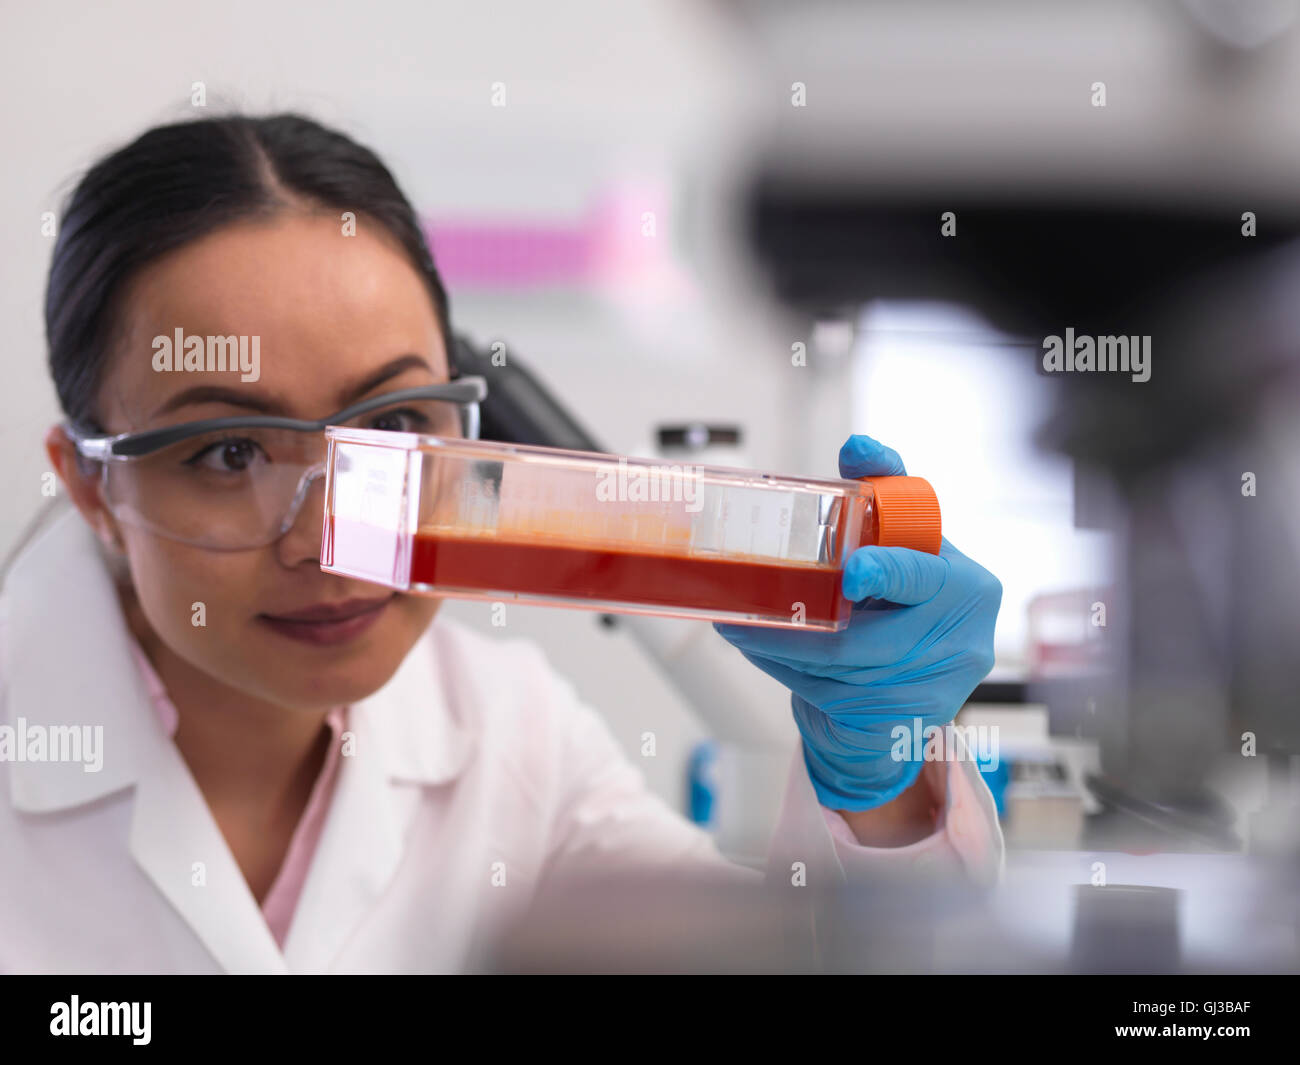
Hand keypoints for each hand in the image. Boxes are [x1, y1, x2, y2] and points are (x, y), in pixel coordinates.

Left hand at [714, 434, 1001, 811]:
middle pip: (866, 638)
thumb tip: (858, 449)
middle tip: (743, 613)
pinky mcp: (899, 724)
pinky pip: (827, 694)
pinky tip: (759, 648)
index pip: (922, 574)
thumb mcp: (908, 548)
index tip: (853, 573)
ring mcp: (931, 691)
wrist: (910, 691)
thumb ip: (886, 497)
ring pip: (837, 667)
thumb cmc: (905, 604)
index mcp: (967, 585)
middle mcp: (960, 642)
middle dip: (799, 628)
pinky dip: (785, 668)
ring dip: (777, 645)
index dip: (888, 572)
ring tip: (735, 624)